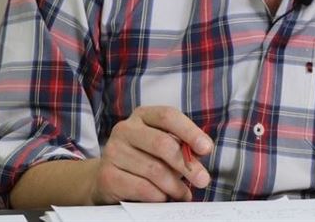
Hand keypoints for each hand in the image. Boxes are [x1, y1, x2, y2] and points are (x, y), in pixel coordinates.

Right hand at [88, 105, 213, 203]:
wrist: (109, 176)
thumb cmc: (144, 157)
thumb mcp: (162, 145)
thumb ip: (182, 145)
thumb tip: (201, 152)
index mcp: (142, 116)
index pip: (168, 116)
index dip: (190, 131)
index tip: (207, 148)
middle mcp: (125, 129)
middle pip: (162, 143)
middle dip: (187, 165)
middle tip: (202, 180)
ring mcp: (113, 151)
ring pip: (154, 170)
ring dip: (174, 186)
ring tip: (182, 193)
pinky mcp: (107, 175)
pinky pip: (142, 188)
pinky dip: (158, 195)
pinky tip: (163, 197)